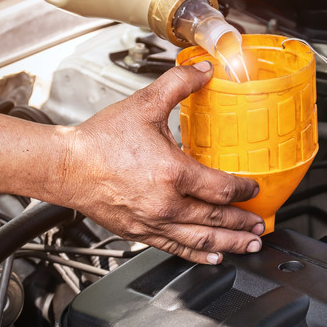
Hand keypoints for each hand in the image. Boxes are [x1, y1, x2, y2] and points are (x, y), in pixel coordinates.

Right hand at [59, 61, 263, 263]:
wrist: (66, 166)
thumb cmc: (100, 140)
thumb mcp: (144, 104)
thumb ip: (179, 84)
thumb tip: (204, 70)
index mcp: (172, 172)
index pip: (221, 188)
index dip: (244, 190)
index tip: (254, 189)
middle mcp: (166, 203)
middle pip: (216, 219)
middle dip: (243, 223)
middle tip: (260, 224)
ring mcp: (153, 222)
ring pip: (200, 240)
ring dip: (229, 243)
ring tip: (248, 244)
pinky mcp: (139, 233)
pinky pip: (176, 248)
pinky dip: (198, 255)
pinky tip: (212, 257)